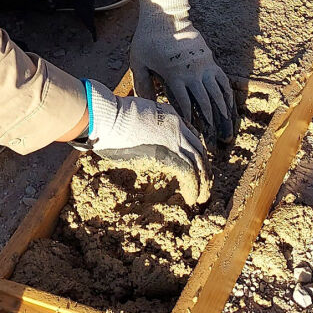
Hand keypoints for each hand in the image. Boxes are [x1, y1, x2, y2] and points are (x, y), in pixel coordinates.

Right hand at [83, 80, 211, 205]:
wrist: (106, 116)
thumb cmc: (109, 117)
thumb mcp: (132, 118)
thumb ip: (140, 127)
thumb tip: (132, 138)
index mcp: (168, 115)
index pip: (192, 134)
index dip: (196, 152)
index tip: (197, 166)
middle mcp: (176, 125)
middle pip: (199, 149)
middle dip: (204, 169)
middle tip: (206, 185)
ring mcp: (173, 138)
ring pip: (198, 162)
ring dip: (203, 182)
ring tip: (202, 197)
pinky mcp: (168, 153)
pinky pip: (188, 173)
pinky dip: (193, 187)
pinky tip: (191, 198)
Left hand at [130, 0, 237, 143]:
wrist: (167, 13)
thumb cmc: (148, 38)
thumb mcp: (138, 61)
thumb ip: (141, 84)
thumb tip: (143, 105)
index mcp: (174, 75)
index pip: (184, 104)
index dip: (190, 122)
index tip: (194, 138)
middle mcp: (192, 73)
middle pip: (205, 104)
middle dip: (210, 126)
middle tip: (215, 144)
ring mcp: (204, 66)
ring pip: (218, 95)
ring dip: (223, 115)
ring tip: (227, 133)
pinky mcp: (210, 60)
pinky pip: (223, 81)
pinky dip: (228, 97)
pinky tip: (230, 109)